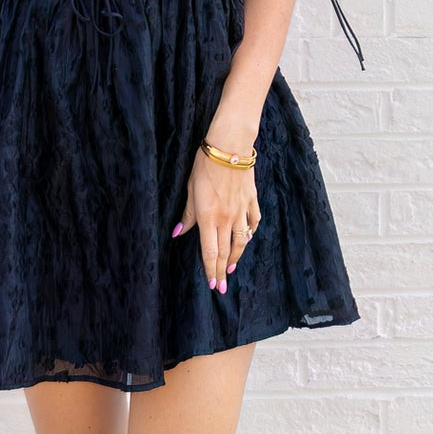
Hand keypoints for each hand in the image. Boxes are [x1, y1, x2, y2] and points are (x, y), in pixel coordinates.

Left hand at [172, 150, 260, 293]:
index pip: (210, 251)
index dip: (211, 270)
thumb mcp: (191, 190)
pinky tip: (247, 238)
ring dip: (236, 257)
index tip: (212, 285)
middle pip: (226, 251)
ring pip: (241, 241)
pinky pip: (253, 222)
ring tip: (231, 268)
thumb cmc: (205, 165)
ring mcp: (241, 210)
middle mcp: (227, 218)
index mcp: (209, 217)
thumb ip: (188, 214)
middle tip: (221, 287)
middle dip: (222, 271)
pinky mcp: (251, 200)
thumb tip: (178, 233)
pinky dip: (250, 233)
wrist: (229, 146)